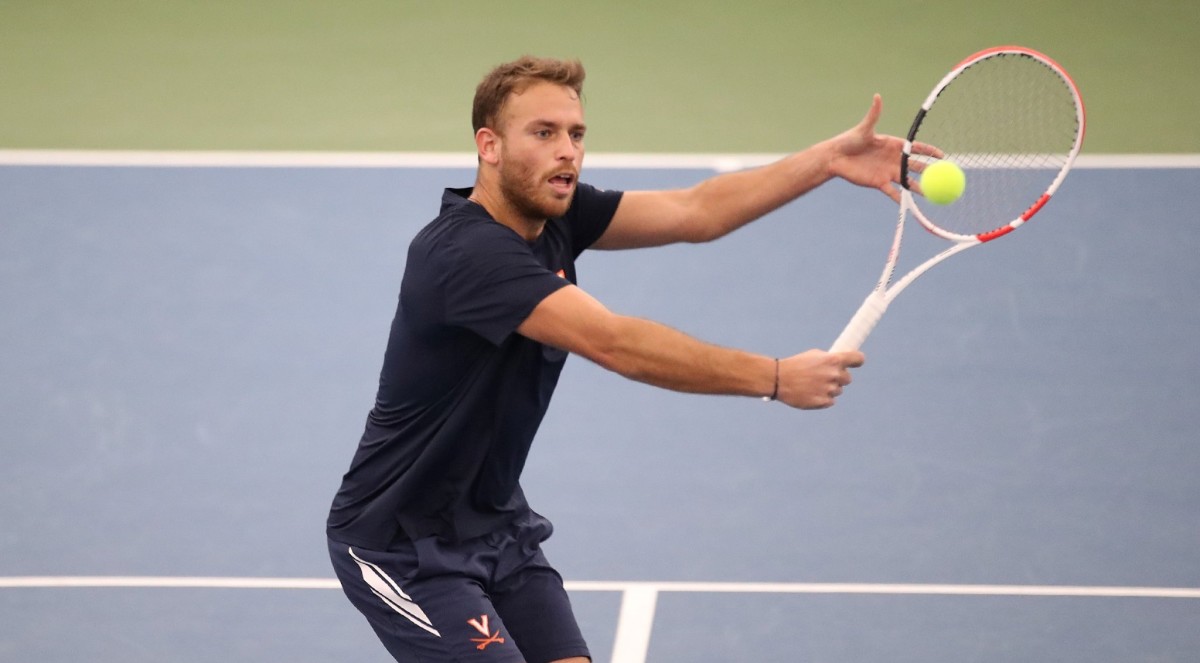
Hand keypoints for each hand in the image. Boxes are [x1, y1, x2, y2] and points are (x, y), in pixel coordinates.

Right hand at [776, 349, 864, 408]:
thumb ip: (829, 360)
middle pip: (848, 378)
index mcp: (833, 360)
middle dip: (839, 377)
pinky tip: (811, 393)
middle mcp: (834, 374)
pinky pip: (831, 401)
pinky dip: (823, 398)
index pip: (857, 359)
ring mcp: (830, 389)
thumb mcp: (813, 356)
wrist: (779, 379)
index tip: (856, 362)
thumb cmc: (795, 365)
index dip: (858, 360)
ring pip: (838, 390)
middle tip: (825, 376)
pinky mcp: (824, 402)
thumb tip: (841, 363)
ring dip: (829, 388)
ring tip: (813, 385)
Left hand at [827, 94, 941, 203]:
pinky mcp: (879, 183)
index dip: (930, 151)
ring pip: (908, 181)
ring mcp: (887, 172)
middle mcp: (893, 159)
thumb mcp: (864, 128)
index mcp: (893, 145)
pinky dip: (901, 199)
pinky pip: (893, 192)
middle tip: (943, 177)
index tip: (943, 156)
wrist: (835, 157)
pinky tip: (911, 205)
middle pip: (915, 166)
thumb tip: (877, 96)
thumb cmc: (849, 140)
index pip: (916, 148)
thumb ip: (874, 114)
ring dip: (919, 188)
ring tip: (932, 194)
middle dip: (930, 171)